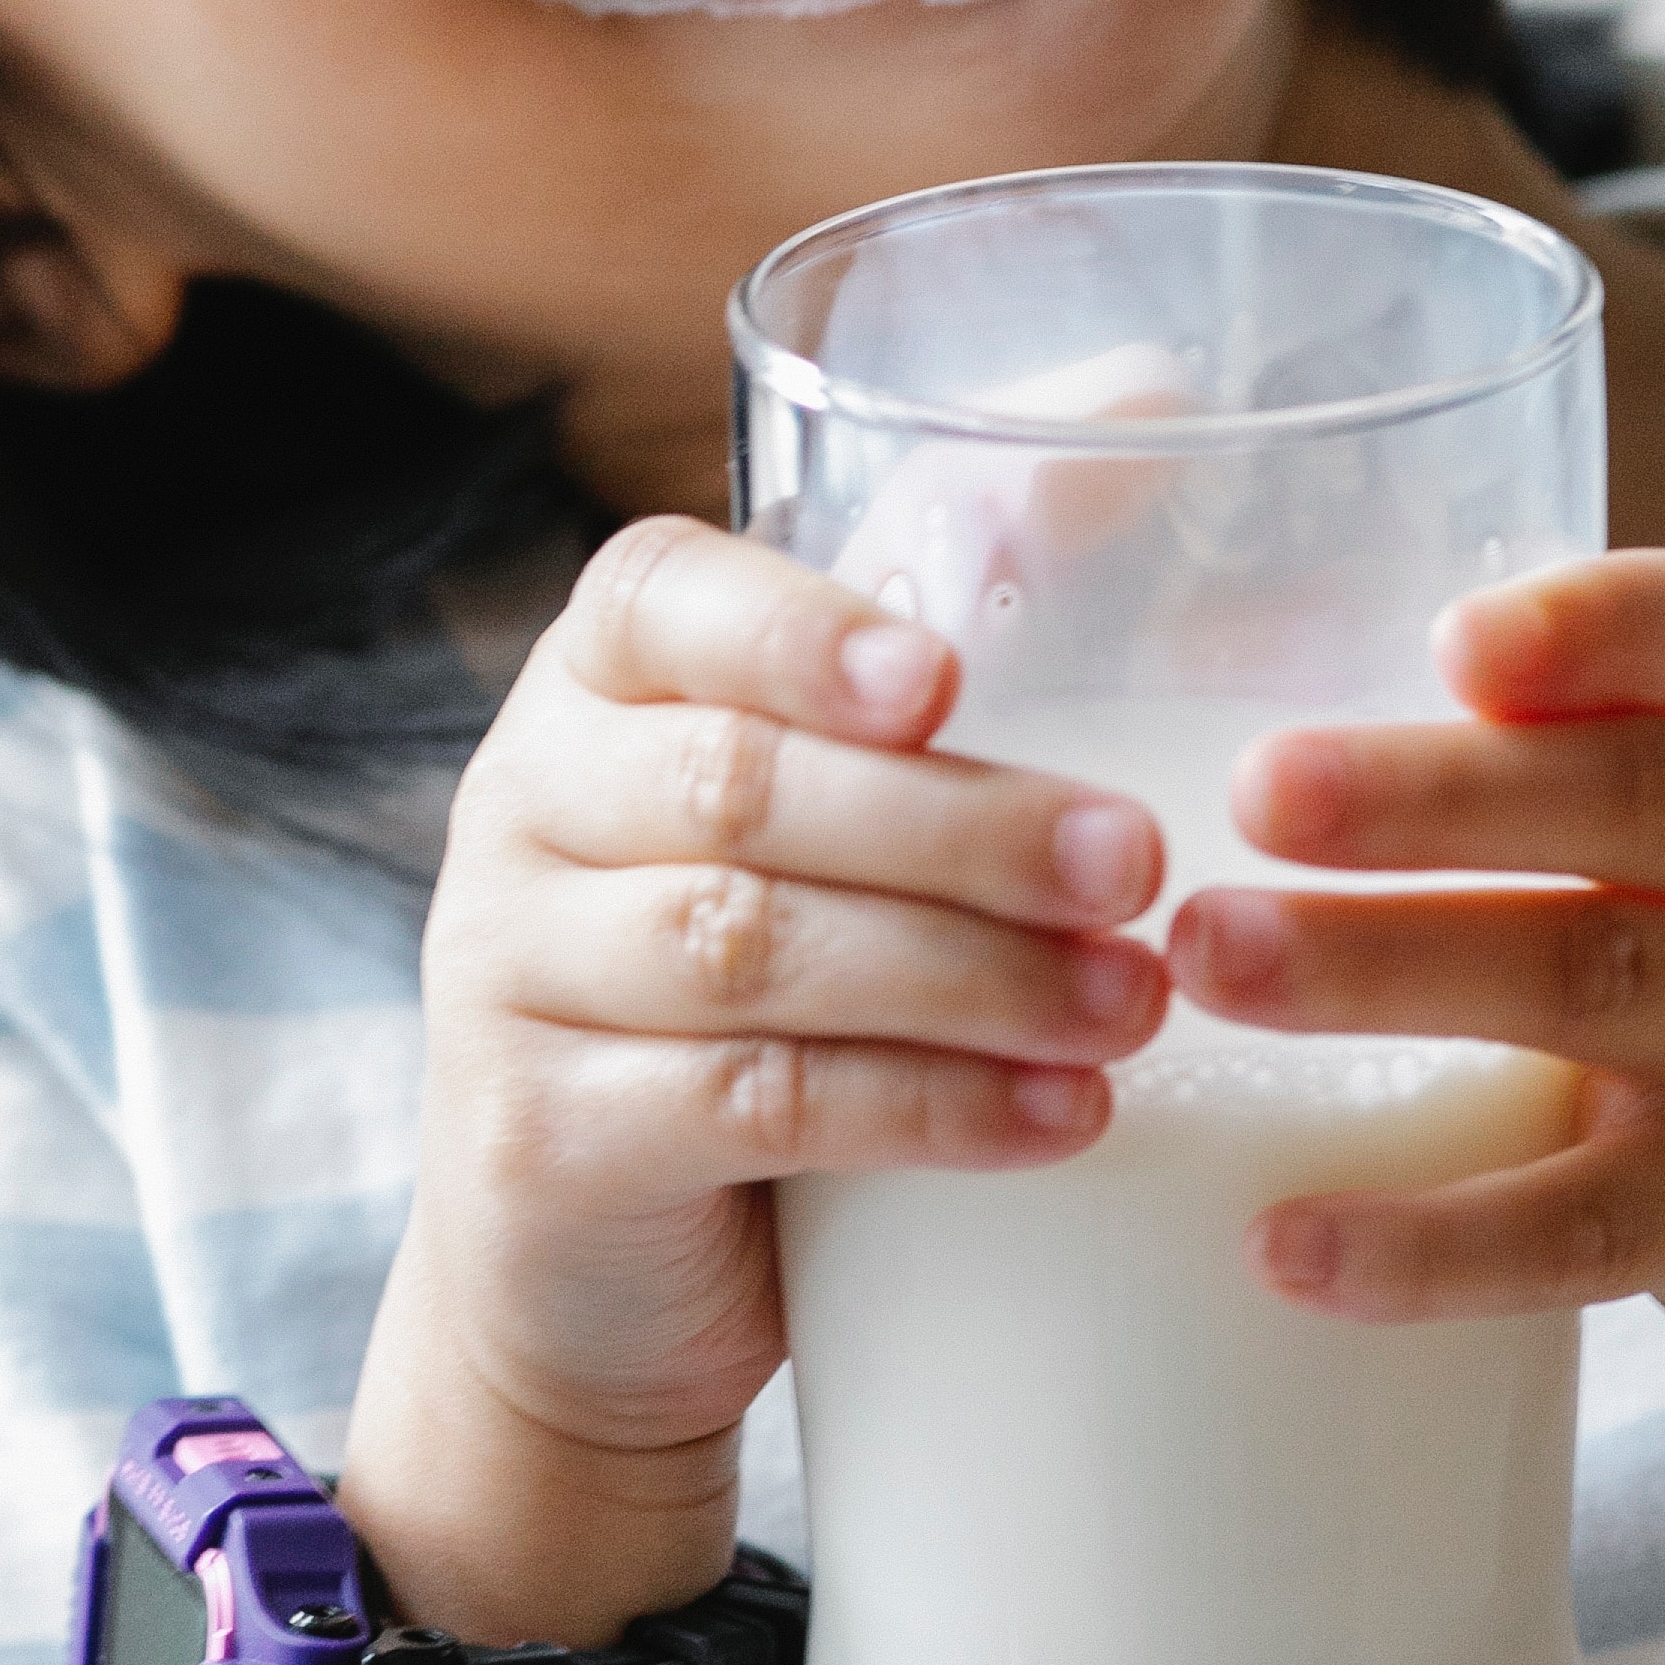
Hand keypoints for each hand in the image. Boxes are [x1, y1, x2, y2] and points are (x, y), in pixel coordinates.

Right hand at [371, 514, 1165, 1538]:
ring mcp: (507, 976)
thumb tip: (1157, 393)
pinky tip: (1063, 1115)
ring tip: (1138, 999)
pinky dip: (926, 1108)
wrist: (591, 1271)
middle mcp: (524, 804)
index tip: (947, 677)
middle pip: (740, 788)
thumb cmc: (755, 976)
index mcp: (595, 683)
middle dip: (959, 824)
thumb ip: (946, 603)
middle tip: (1141, 862)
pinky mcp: (542, 1144)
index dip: (803, 627)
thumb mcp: (825, 794)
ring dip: (971, 975)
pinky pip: (745, 1105)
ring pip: (748, 949)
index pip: (661, 597)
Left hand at [1169, 547, 1664, 1489]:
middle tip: (1253, 789)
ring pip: (1582, 985)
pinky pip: (1579, 1228)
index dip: (1594, 621)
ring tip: (1207, 959)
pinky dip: (1431, 1241)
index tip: (1453, 635)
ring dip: (1383, 967)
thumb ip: (1570, 757)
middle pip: (1625, 799)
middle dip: (1430, 788)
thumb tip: (1235, 662)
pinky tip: (1286, 1242)